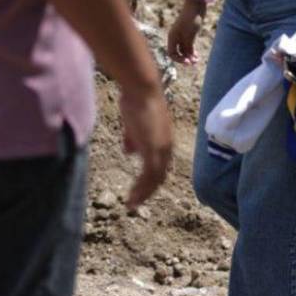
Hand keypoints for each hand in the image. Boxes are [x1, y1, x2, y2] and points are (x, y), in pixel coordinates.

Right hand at [119, 86, 172, 208]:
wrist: (140, 90)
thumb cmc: (136, 102)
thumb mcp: (134, 125)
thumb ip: (133, 139)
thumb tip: (129, 151)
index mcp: (163, 141)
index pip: (160, 166)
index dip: (150, 180)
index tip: (138, 191)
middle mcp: (166, 147)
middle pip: (160, 176)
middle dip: (147, 191)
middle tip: (135, 204)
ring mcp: (161, 148)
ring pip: (155, 178)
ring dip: (143, 193)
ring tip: (131, 205)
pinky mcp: (154, 149)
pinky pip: (149, 175)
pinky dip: (142, 188)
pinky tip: (132, 196)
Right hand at [166, 0, 205, 64]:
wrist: (197, 7)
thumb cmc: (191, 20)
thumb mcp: (189, 35)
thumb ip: (187, 46)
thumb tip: (187, 56)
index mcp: (172, 37)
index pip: (171, 53)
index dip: (179, 59)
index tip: (187, 62)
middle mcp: (176, 37)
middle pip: (177, 52)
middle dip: (185, 58)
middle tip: (193, 63)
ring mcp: (182, 36)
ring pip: (184, 50)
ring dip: (190, 56)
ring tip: (196, 61)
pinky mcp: (189, 34)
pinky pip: (189, 46)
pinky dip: (192, 51)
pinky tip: (197, 56)